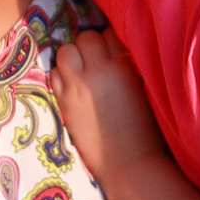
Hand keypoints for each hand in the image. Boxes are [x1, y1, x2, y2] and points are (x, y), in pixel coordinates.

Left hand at [50, 30, 161, 182]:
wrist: (128, 164)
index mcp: (123, 67)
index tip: (113, 53)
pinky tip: (72, 84)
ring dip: (73, 56)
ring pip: (65, 51)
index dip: (110, 42)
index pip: (109, 34)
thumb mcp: (145, 90)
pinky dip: (62, 74)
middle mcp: (97, 72)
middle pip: (86, 37)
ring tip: (81, 69)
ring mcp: (77, 87)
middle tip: (96, 60)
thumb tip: (120, 52)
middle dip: (90, 45)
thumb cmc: (145, 130)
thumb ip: (130, 67)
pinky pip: (54, 73)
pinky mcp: (64, 102)